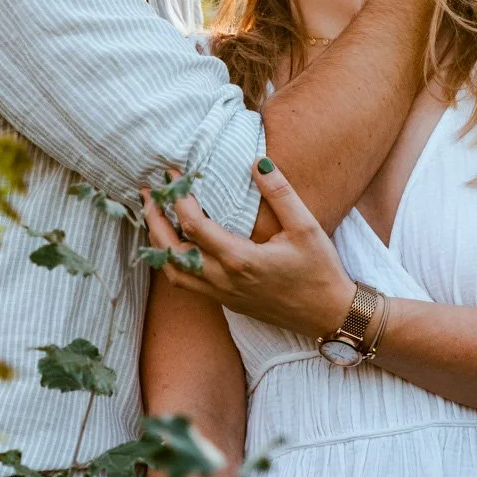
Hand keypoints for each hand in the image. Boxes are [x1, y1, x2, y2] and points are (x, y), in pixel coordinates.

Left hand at [142, 159, 355, 338]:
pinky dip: (172, 263)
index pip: (194, 226)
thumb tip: (258, 162)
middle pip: (171, 252)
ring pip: (174, 273)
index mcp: (240, 259)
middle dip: (154, 221)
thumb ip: (280, 193)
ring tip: (153, 219)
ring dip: (158, 245)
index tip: (174, 175)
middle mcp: (224, 280)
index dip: (178, 198)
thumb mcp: (306, 227)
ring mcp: (222, 294)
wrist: (328, 314)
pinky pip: (187, 284)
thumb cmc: (319, 271)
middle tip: (148, 195)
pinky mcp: (226, 302)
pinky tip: (175, 246)